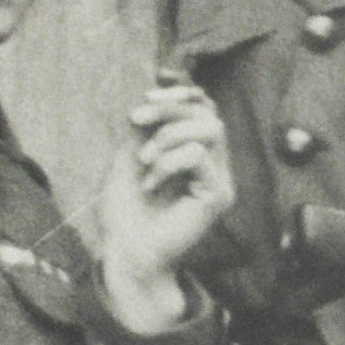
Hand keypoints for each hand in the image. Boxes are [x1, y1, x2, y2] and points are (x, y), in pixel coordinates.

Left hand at [94, 72, 237, 330]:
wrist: (125, 253)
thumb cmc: (125, 212)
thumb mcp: (131, 157)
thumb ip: (148, 128)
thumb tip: (157, 92)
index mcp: (196, 154)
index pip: (205, 109)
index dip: (181, 94)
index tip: (148, 96)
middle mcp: (214, 166)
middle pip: (209, 113)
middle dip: (169, 110)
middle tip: (136, 119)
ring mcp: (219, 181)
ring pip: (210, 129)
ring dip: (168, 136)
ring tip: (143, 160)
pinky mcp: (217, 196)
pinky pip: (199, 156)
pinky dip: (168, 163)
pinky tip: (150, 184)